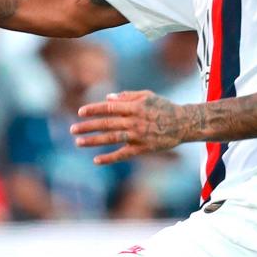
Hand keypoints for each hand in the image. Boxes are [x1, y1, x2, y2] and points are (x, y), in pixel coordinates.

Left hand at [70, 89, 190, 165]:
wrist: (183, 123)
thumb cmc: (164, 107)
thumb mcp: (147, 96)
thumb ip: (127, 96)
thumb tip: (107, 98)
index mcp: (134, 106)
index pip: (109, 108)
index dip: (94, 109)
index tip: (80, 112)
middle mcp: (134, 121)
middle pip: (106, 124)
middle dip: (88, 126)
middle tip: (73, 129)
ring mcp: (138, 136)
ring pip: (111, 138)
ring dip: (93, 141)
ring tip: (78, 142)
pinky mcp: (143, 148)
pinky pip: (123, 154)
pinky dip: (109, 158)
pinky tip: (96, 160)